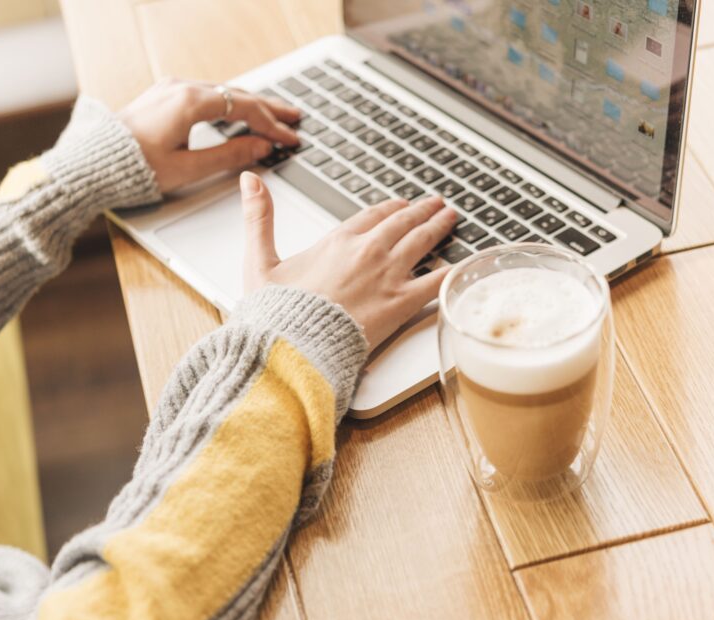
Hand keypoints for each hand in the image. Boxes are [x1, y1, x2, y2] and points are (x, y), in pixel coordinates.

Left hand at [119, 79, 300, 192]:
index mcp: (189, 103)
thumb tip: (260, 147)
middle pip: (236, 94)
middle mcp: (180, 89)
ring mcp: (170, 90)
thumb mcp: (188, 169)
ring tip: (272, 114)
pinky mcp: (162, 97)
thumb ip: (229, 156)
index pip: (244, 108)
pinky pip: (205, 94)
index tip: (290, 138)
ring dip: (249, 103)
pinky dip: (228, 102)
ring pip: (221, 92)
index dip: (272, 124)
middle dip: (268, 108)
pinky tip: (237, 110)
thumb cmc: (134, 169)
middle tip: (294, 118)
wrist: (92, 165)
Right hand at [239, 171, 456, 348]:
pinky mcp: (401, 303)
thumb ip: (258, 217)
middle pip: (403, 223)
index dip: (389, 208)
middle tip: (436, 204)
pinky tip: (463, 263)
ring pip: (422, 242)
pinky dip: (452, 270)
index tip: (400, 205)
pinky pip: (436, 281)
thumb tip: (250, 180)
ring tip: (451, 218)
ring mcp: (388, 275)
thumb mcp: (259, 260)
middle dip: (421, 211)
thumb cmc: (276, 312)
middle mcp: (368, 251)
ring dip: (439, 227)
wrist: (295, 346)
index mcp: (337, 240)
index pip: (372, 215)